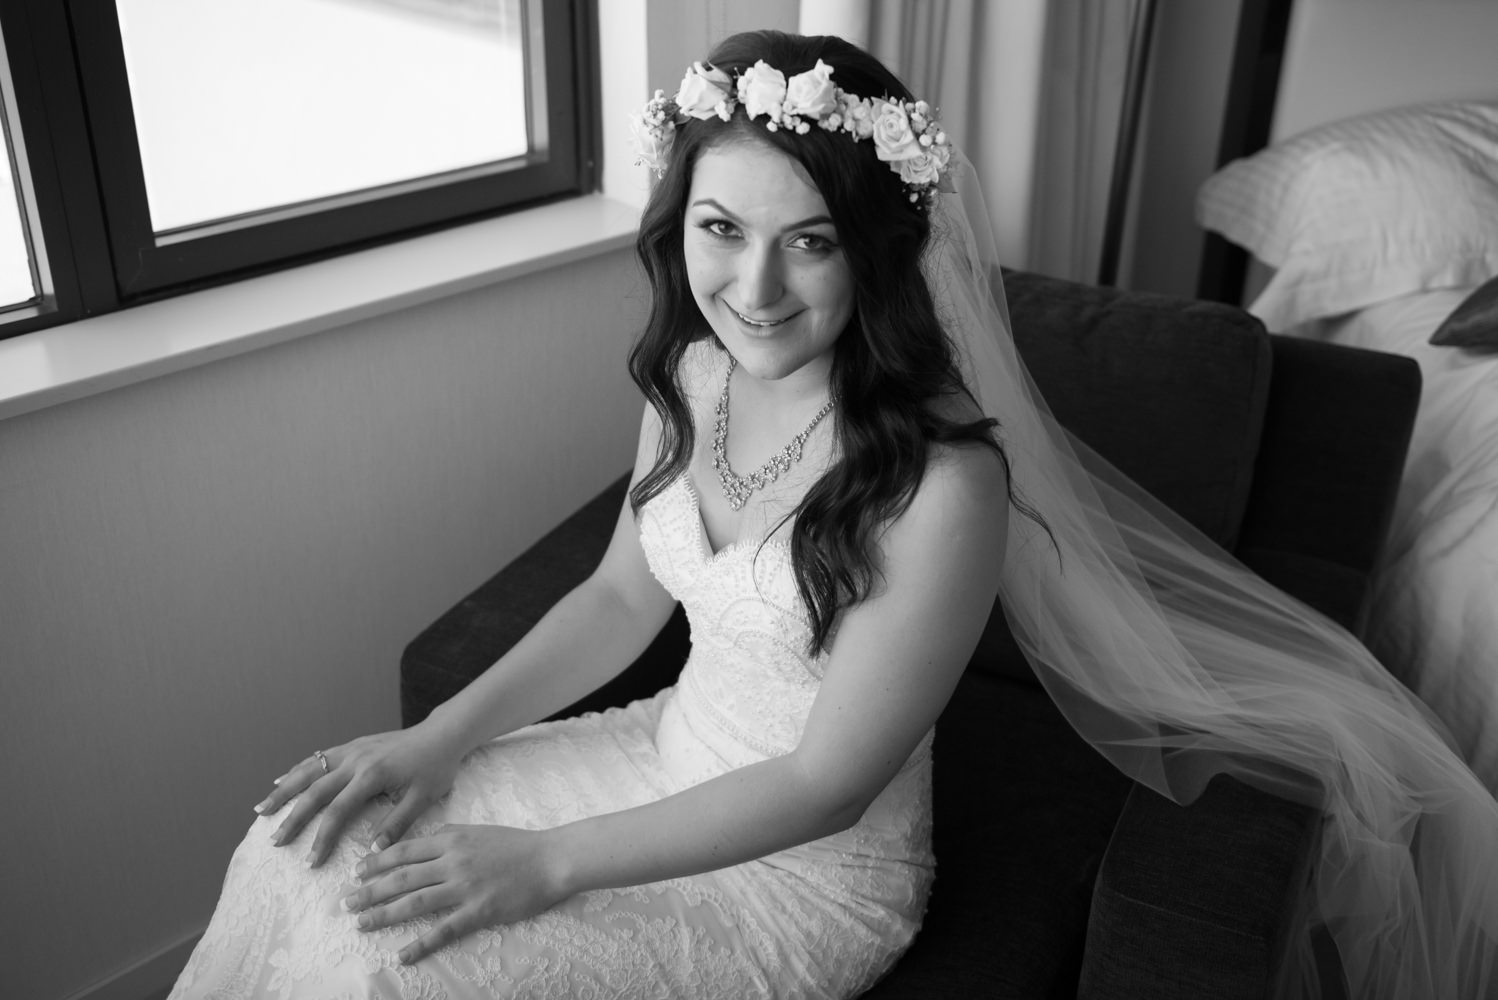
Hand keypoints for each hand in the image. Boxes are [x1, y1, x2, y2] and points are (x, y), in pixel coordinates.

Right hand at [253, 723, 467, 866]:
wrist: (442, 735)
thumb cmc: (436, 768)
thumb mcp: (424, 798)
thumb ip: (397, 824)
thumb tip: (372, 850)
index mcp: (372, 775)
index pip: (338, 811)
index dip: (322, 838)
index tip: (310, 861)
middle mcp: (356, 760)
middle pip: (315, 791)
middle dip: (292, 818)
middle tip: (275, 842)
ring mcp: (352, 750)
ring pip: (309, 770)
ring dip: (283, 790)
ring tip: (262, 810)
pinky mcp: (353, 746)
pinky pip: (318, 758)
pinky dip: (298, 770)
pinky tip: (281, 779)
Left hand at [340, 824, 568, 964]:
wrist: (550, 859)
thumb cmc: (516, 844)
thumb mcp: (478, 830)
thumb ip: (449, 834)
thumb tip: (424, 843)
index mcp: (451, 839)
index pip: (404, 851)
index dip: (376, 862)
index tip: (355, 872)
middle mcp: (452, 862)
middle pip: (401, 878)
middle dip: (369, 891)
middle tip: (345, 903)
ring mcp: (464, 888)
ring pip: (414, 903)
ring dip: (384, 914)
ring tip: (361, 924)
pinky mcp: (478, 911)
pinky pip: (443, 930)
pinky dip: (420, 945)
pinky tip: (402, 956)